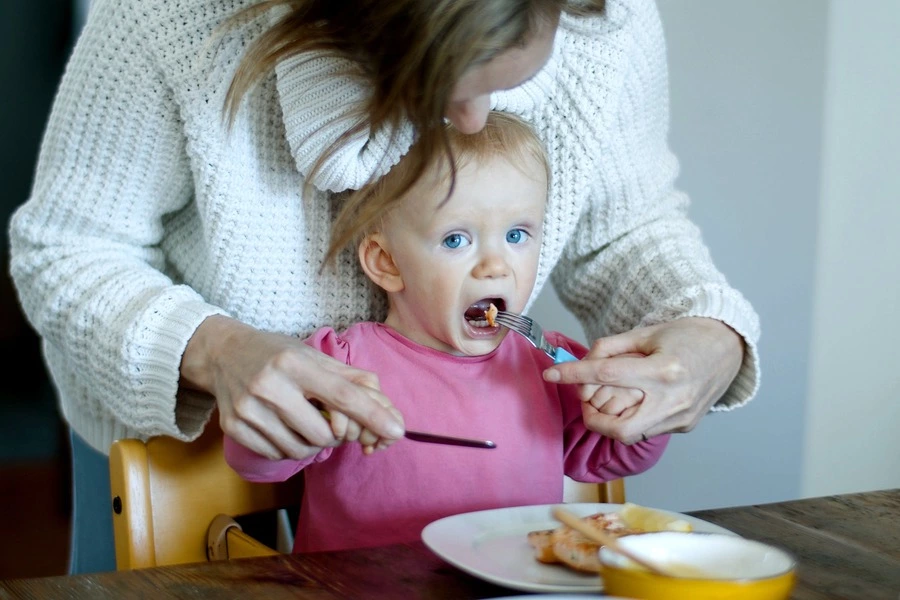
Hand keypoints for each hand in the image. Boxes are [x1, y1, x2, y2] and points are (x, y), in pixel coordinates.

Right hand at [180, 316, 404, 458]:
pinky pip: (277, 454)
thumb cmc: (277, 354)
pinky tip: (282, 426)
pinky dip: (288, 447)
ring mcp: (248, 409)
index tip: (396, 430)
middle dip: (335, 434)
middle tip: (329, 420)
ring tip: (304, 421)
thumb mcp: (313, 356)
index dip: (372, 414)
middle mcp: (269, 385)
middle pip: (323, 433)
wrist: (221, 354)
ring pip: (300, 449)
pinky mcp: (234, 428)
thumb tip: (385, 408)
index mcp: (294, 363)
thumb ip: (351, 379)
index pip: (341, 395)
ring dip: (312, 443)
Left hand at [546, 317, 742, 443]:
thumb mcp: (645, 333)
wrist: (729, 347)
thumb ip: (610, 348)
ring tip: (608, 399)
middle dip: (592, 418)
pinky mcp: (686, 426)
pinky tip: (635, 401)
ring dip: (611, 421)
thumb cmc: (686, 335)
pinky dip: (632, 419)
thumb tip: (581, 364)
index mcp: (663, 370)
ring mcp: (681, 417)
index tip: (551, 374)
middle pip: (618, 427)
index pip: (606, 375)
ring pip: (631, 434)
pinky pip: (648, 430)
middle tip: (585, 401)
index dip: (573, 375)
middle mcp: (673, 399)